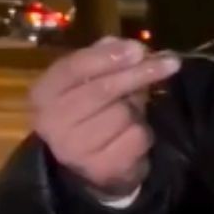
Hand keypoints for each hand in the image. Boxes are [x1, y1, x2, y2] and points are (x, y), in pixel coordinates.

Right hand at [29, 37, 179, 198]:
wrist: (86, 168)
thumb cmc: (89, 113)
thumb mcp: (89, 81)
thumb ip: (103, 59)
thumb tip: (124, 45)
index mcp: (44, 94)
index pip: (74, 68)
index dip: (107, 56)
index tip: (138, 49)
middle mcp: (52, 123)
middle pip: (101, 90)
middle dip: (138, 74)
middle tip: (169, 63)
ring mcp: (75, 149)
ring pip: (122, 114)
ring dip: (136, 109)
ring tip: (128, 114)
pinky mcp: (101, 168)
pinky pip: (136, 137)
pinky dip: (142, 132)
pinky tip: (129, 136)